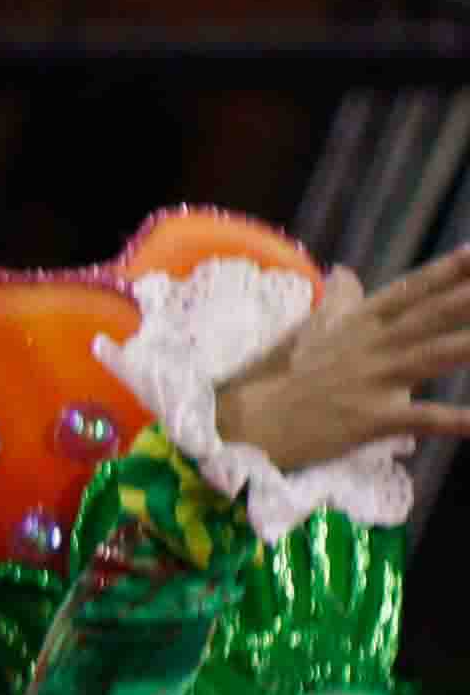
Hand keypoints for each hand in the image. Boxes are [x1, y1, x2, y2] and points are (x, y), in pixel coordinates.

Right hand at [216, 246, 469, 479]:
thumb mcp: (309, 333)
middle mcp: (371, 345)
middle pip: (431, 314)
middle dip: (469, 296)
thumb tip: (344, 270)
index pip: (411, 290)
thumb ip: (338, 302)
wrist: (248, 424)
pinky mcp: (370, 418)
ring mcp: (371, 380)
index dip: (446, 270)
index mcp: (359, 324)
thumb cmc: (280, 379)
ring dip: (468, 343)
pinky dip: (453, 421)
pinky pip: (421, 419)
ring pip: (432, 354)